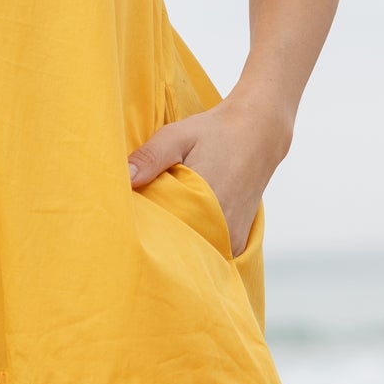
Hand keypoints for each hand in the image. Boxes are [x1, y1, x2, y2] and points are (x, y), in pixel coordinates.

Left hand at [126, 91, 293, 256]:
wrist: (259, 133)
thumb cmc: (215, 132)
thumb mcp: (177, 136)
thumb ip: (150, 157)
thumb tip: (125, 178)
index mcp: (206, 204)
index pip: (162, 233)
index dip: (144, 227)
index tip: (131, 217)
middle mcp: (222, 228)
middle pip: (178, 247)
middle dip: (159, 235)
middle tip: (147, 215)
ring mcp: (232, 239)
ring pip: (195, 251)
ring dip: (178, 239)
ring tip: (167, 215)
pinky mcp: (237, 242)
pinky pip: (209, 249)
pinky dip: (196, 239)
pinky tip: (187, 220)